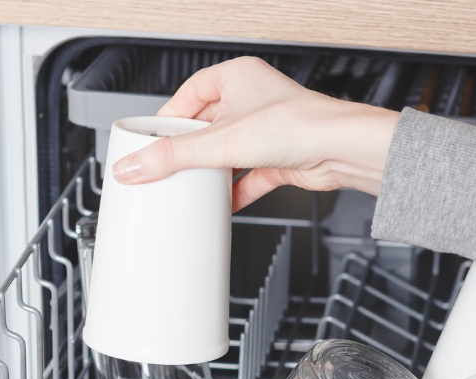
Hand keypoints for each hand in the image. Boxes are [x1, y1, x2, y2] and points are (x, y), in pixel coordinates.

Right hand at [111, 56, 399, 209]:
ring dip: (211, 172)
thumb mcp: (221, 142)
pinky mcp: (278, 158)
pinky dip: (234, 190)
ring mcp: (267, 130)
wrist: (340, 151)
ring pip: (226, 153)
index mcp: (236, 77)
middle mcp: (252, 100)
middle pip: (205, 128)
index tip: (149, 141)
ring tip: (192, 187)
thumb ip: (174, 157)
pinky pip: (247, 176)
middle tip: (167, 168)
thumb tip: (135, 166)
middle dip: (188, 152)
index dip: (167, 120)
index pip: (187, 95)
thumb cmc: (299, 125)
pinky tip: (222, 204)